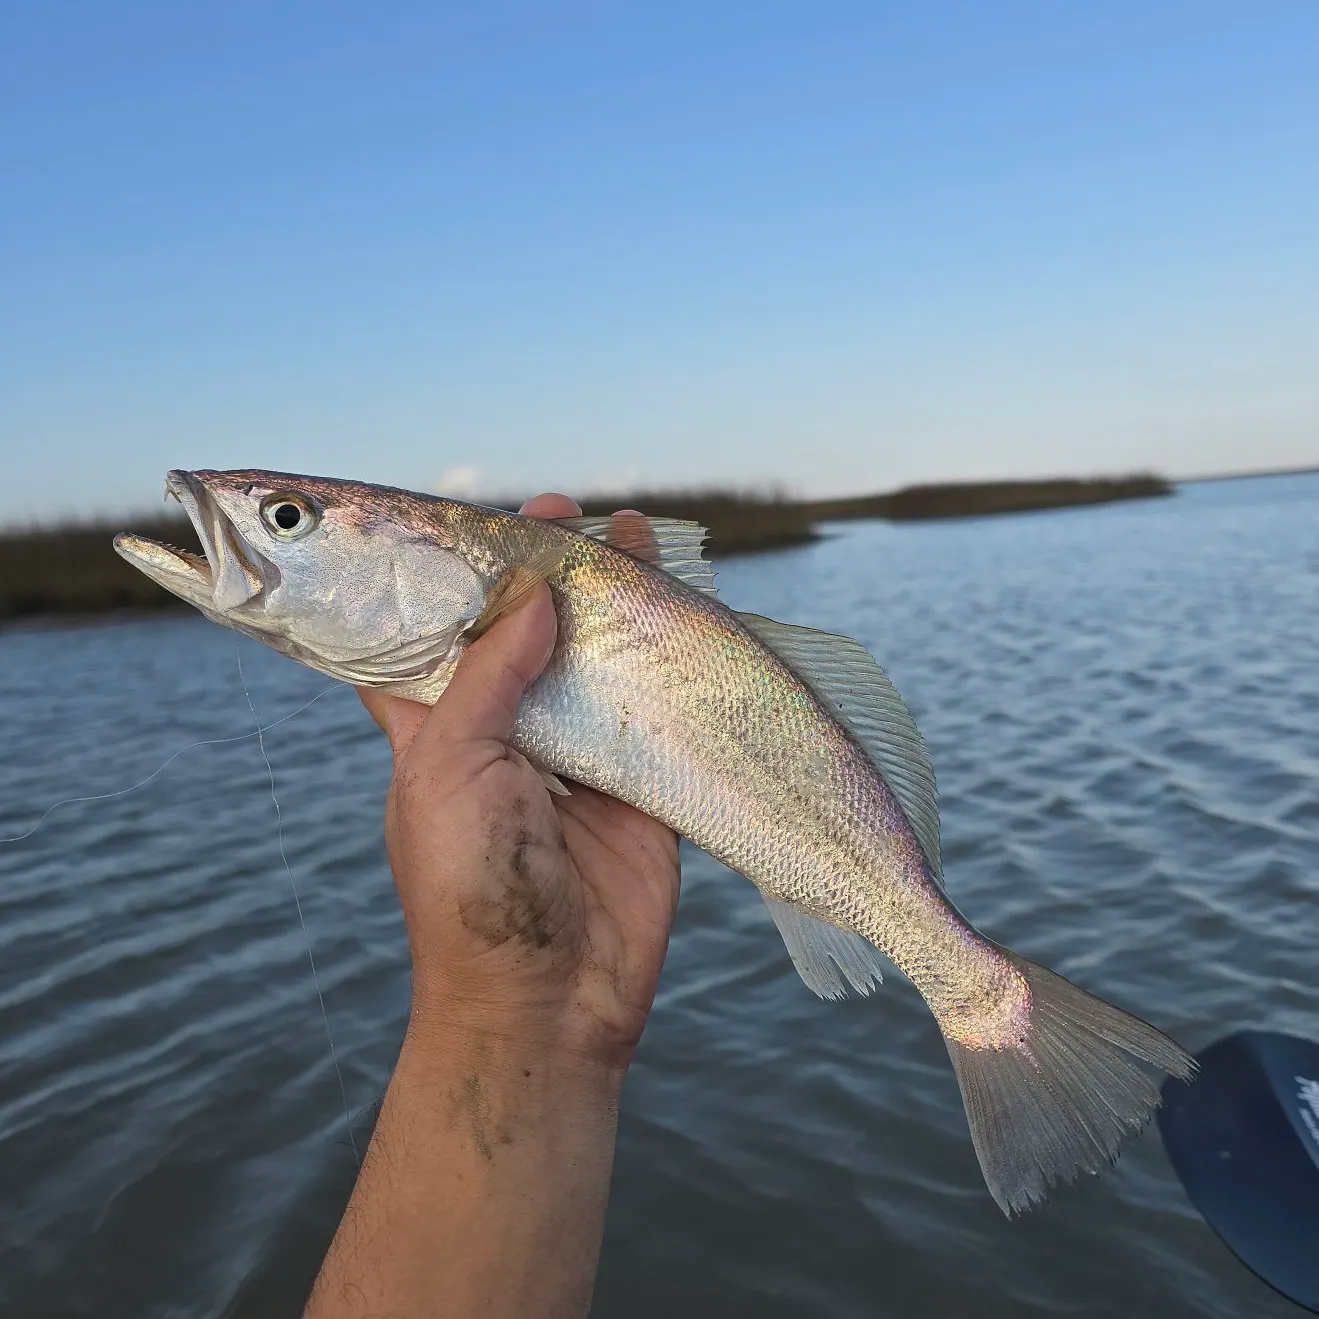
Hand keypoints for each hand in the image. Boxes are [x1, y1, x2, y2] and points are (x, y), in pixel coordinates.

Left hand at [358, 494, 680, 1073]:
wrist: (549, 1000)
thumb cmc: (468, 886)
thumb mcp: (448, 766)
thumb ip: (491, 673)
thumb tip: (537, 593)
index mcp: (436, 728)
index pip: (436, 635)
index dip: (455, 578)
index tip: (479, 524)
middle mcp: (507, 733)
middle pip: (526, 633)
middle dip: (544, 573)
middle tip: (564, 517)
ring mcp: (578, 754)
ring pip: (595, 658)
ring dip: (612, 600)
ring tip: (627, 533)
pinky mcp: (639, 780)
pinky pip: (657, 707)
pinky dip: (669, 656)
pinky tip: (679, 603)